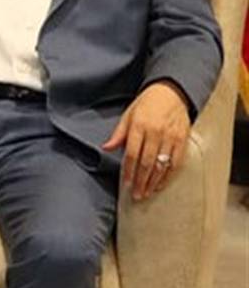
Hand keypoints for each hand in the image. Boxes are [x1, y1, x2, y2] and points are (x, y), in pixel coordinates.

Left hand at [102, 80, 190, 200]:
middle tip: (136, 195)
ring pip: (161, 165)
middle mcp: (155, 132)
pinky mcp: (183, 140)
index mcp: (139, 125)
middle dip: (140, 181)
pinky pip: (176, 163)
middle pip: (146, 162)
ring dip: (153, 182)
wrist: (171, 92)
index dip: (128, 170)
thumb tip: (105, 148)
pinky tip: (161, 184)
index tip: (125, 183)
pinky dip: (168, 176)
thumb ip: (118, 134)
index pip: (132, 153)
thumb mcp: (128, 115)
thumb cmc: (147, 104)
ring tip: (147, 193)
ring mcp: (171, 137)